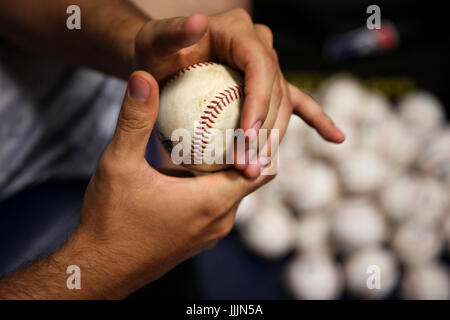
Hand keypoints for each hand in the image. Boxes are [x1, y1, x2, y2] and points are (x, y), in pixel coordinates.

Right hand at [78, 71, 272, 293]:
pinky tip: (191, 168)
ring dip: (228, 167)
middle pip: (250, 177)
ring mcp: (210, 233)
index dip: (264, 140)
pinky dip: (215, 184)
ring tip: (214, 138)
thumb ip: (134, 120)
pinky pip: (219, 205)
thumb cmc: (110, 222)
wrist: (99, 269)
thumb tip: (143, 78)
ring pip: (234, 192)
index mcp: (212, 201)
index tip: (255, 115)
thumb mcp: (119, 164)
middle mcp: (220, 220)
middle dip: (246, 149)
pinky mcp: (198, 239)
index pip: (262, 167)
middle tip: (234, 118)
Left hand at [132, 9, 344, 177]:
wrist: (163, 64)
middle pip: (274, 91)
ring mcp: (267, 67)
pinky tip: (335, 138)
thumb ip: (172, 32)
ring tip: (261, 171)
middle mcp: (260, 46)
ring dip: (275, 140)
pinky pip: (296, 103)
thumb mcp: (154, 42)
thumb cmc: (154, 54)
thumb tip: (200, 21)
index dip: (259, 103)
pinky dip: (315, 120)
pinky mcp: (267, 85)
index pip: (259, 67)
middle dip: (265, 132)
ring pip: (283, 105)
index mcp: (239, 32)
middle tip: (248, 168)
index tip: (247, 137)